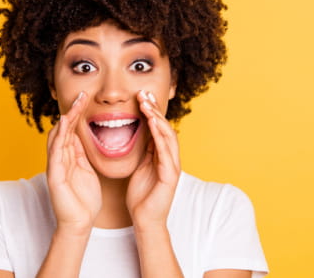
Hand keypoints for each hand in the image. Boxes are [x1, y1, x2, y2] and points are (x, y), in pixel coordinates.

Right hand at [46, 92, 100, 234]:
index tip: (86, 98)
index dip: (77, 114)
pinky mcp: (54, 176)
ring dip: (66, 120)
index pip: (71, 131)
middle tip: (82, 95)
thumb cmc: (84, 200)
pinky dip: (60, 137)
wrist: (80, 223)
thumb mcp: (86, 171)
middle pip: (64, 130)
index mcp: (69, 158)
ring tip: (74, 105)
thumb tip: (80, 135)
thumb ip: (81, 154)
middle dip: (72, 112)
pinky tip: (64, 125)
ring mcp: (56, 166)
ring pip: (58, 137)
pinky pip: (56, 152)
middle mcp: (60, 159)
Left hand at [126, 90, 180, 230]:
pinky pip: (166, 152)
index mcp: (162, 155)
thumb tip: (142, 133)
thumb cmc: (142, 196)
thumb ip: (145, 151)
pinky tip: (153, 125)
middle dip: (155, 110)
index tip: (142, 96)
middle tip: (144, 93)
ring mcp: (172, 166)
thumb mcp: (141, 167)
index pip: (158, 128)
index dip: (151, 111)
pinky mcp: (170, 176)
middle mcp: (170, 158)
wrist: (145, 220)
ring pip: (168, 136)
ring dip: (157, 119)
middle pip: (165, 128)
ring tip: (148, 105)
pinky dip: (160, 137)